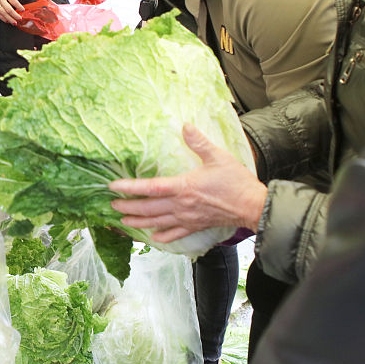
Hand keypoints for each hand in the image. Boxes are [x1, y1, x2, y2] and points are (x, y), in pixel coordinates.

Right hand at [0, 0, 22, 23]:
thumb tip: (15, 2)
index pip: (14, 2)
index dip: (19, 7)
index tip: (22, 10)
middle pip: (9, 10)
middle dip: (15, 16)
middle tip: (19, 19)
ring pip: (3, 13)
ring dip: (9, 19)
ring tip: (14, 22)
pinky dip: (2, 18)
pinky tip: (6, 20)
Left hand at [110, 124, 266, 241]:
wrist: (252, 206)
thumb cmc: (235, 181)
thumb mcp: (218, 156)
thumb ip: (199, 142)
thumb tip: (185, 126)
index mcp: (183, 187)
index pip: (149, 187)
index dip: (129, 187)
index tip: (113, 186)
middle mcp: (181, 205)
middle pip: (148, 209)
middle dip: (128, 207)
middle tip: (112, 205)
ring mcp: (187, 218)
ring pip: (157, 223)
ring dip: (138, 222)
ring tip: (124, 220)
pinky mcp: (195, 226)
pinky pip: (174, 234)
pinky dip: (161, 237)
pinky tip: (152, 237)